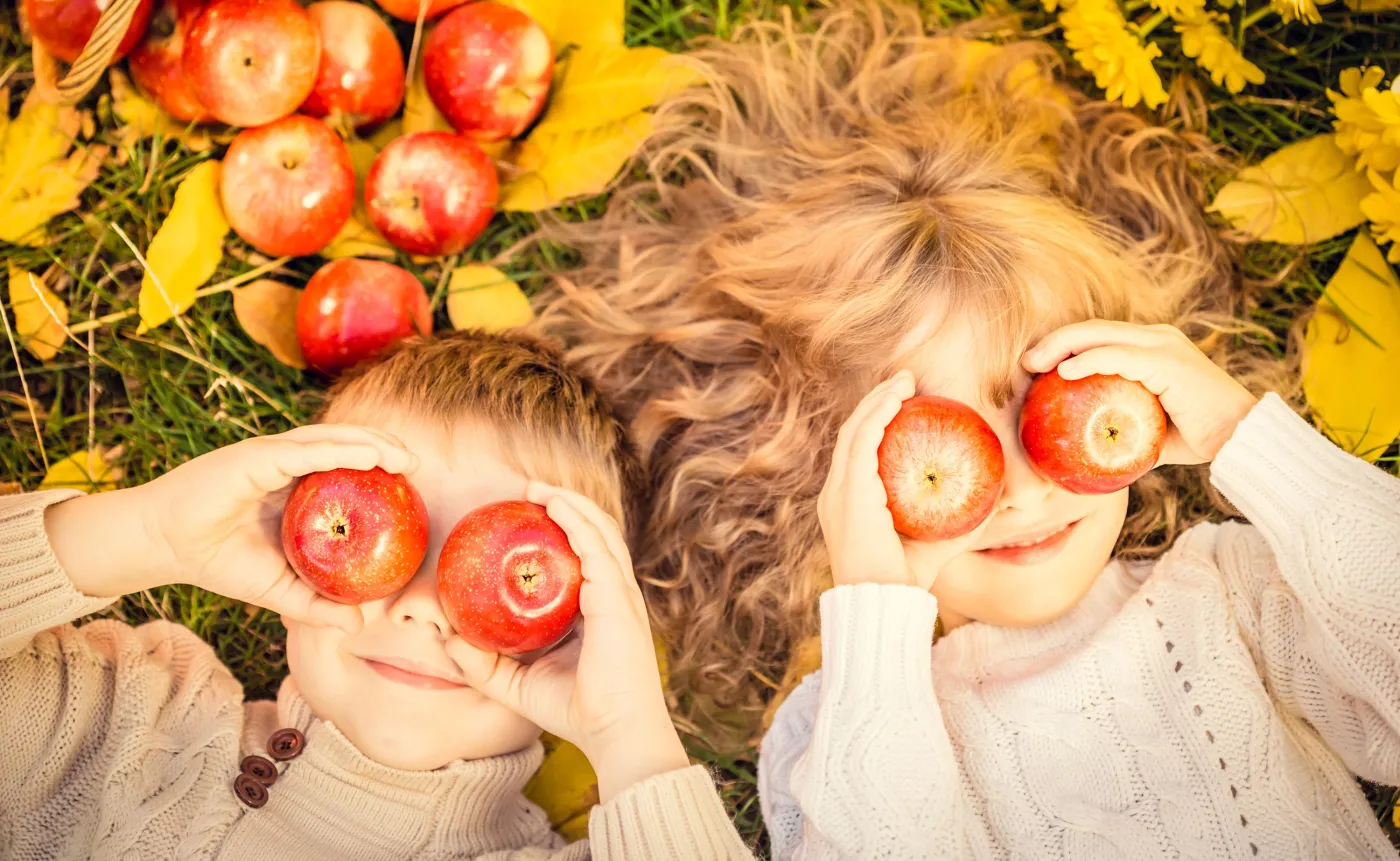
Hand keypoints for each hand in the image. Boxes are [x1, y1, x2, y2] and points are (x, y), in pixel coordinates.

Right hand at [48, 424, 417, 631]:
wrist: (166, 548)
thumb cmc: (220, 563)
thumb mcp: (278, 590)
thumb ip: (317, 604)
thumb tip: (359, 626)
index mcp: (295, 488)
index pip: (345, 468)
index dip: (378, 468)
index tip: (411, 483)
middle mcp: (287, 466)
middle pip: (345, 447)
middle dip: (383, 449)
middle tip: (416, 465)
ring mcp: (272, 457)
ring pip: (331, 441)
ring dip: (370, 443)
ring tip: (401, 455)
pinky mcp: (257, 457)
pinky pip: (306, 450)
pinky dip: (340, 449)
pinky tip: (369, 454)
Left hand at [444, 483, 687, 801]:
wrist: (615, 734)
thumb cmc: (576, 711)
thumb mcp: (516, 685)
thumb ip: (483, 664)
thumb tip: (446, 640)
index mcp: (599, 609)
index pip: (585, 555)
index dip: (563, 528)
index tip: (527, 512)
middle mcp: (613, 594)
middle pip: (596, 533)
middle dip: (566, 503)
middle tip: (527, 489)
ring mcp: (620, 594)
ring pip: (600, 531)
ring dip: (571, 502)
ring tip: (537, 487)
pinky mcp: (617, 600)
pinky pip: (597, 548)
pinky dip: (577, 521)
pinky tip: (554, 505)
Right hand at [819, 370, 987, 590]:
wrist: (882, 606)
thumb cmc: (907, 583)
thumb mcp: (938, 543)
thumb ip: (962, 522)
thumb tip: (997, 503)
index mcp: (847, 504)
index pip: (857, 451)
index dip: (876, 421)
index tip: (904, 401)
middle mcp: (835, 494)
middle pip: (851, 433)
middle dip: (876, 402)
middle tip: (906, 380)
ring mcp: (837, 493)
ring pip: (853, 432)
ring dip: (877, 401)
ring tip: (903, 381)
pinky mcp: (848, 495)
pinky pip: (861, 444)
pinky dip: (877, 416)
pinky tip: (897, 400)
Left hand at [1023, 320, 1257, 464]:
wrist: (1242, 440)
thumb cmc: (1202, 438)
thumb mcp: (1152, 431)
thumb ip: (1124, 430)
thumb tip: (1090, 450)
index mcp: (1154, 348)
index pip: (1101, 337)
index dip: (1066, 345)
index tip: (1035, 365)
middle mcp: (1158, 338)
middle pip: (1094, 329)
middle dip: (1055, 341)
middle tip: (1026, 362)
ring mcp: (1164, 345)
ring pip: (1101, 335)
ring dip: (1062, 346)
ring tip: (1034, 363)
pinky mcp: (1168, 361)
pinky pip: (1118, 357)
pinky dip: (1088, 361)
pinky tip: (1063, 373)